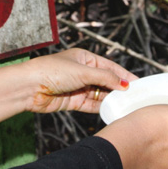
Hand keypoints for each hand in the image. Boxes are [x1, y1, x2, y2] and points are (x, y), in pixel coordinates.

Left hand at [0, 49, 135, 124]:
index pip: (110, 67)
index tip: (138, 83)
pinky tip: (112, 111)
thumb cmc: (52, 71)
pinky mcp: (72, 101)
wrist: (29, 87)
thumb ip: (105, 78)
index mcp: (85, 58)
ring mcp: (77, 87)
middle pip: (106, 81)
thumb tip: (124, 84)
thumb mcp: (83, 71)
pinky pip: (91, 105)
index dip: (124, 75)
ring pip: (99, 94)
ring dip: (111, 99)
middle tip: (135, 97)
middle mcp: (82, 72)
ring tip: (126, 105)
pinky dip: (101, 108)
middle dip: (119, 89)